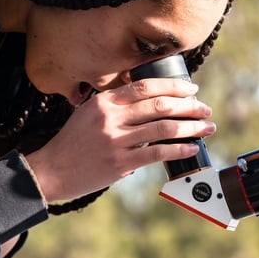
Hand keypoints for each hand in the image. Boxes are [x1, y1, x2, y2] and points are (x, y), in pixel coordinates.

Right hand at [25, 78, 214, 203]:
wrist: (52, 170)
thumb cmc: (74, 142)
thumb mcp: (89, 113)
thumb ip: (116, 106)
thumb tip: (152, 100)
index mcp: (104, 102)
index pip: (145, 86)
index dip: (173, 86)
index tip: (191, 90)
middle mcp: (111, 118)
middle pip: (160, 105)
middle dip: (189, 106)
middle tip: (205, 109)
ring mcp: (116, 141)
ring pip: (163, 128)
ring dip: (191, 127)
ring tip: (206, 127)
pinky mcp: (120, 163)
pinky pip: (157, 153)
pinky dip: (179, 149)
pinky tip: (192, 148)